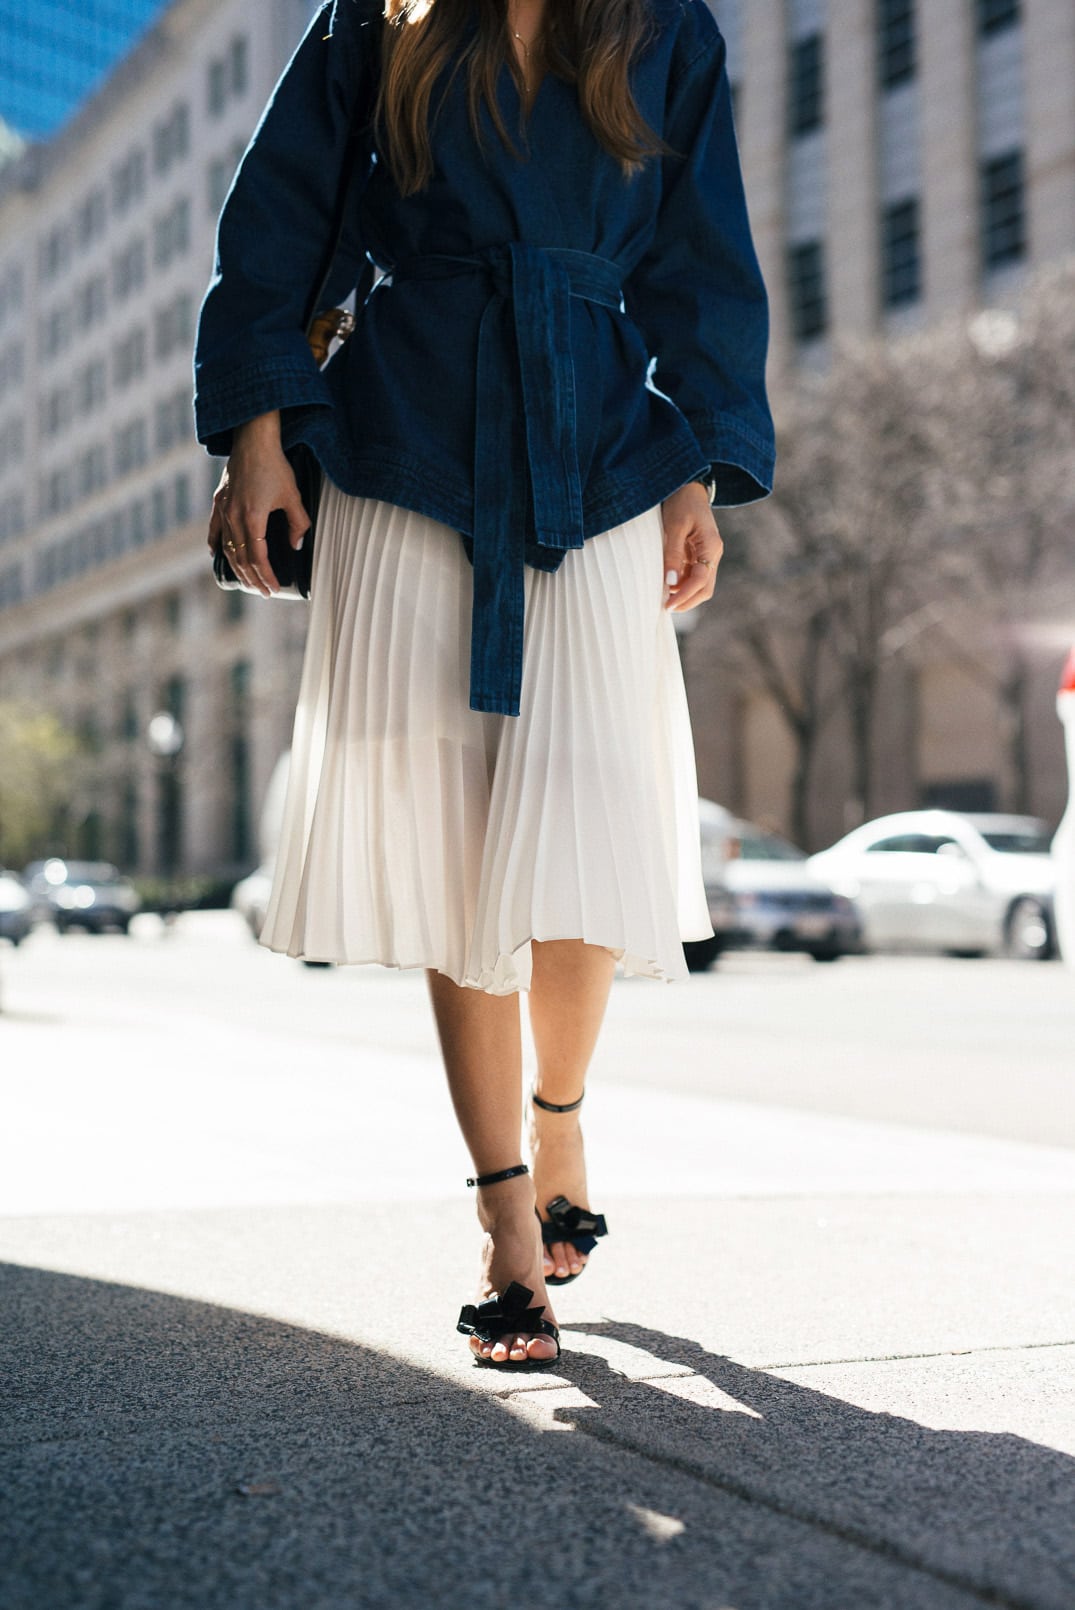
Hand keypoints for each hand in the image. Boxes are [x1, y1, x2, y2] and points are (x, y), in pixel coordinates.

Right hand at [207, 411, 310, 596]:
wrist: (253, 440)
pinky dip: (216, 545)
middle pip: (241, 558)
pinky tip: (217, 555)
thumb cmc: (275, 466)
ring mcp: (223, 510)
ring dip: (237, 568)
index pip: (257, 558)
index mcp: (253, 519)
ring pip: (228, 548)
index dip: (265, 576)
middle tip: (263, 592)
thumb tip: (296, 545)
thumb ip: (298, 524)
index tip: (273, 589)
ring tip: (247, 581)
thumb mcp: (293, 496)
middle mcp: (234, 517)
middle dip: (253, 578)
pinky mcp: (219, 501)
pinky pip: (214, 530)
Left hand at [660, 481, 722, 611]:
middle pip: (704, 588)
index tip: (667, 605)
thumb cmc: (681, 503)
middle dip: (686, 601)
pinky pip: (691, 577)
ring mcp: (706, 556)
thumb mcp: (675, 526)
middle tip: (665, 608)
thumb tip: (670, 582)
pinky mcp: (698, 555)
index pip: (700, 580)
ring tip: (663, 599)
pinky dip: (680, 585)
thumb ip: (673, 554)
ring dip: (683, 595)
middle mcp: (713, 554)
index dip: (684, 596)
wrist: (687, 487)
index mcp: (711, 547)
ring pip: (699, 585)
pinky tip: (666, 586)